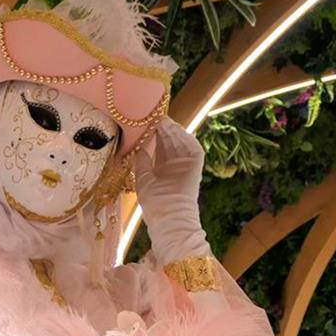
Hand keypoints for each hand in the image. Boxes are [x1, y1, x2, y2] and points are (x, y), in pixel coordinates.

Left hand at [134, 117, 209, 265]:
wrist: (169, 219)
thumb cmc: (154, 205)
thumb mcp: (142, 180)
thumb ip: (142, 163)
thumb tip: (140, 147)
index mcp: (163, 171)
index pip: (160, 148)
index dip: (154, 136)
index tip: (145, 123)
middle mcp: (175, 167)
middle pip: (170, 143)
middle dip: (163, 130)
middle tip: (154, 116)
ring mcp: (186, 166)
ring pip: (181, 143)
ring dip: (173, 131)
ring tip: (163, 120)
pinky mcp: (196, 167)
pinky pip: (193, 148)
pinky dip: (185, 138)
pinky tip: (175, 129)